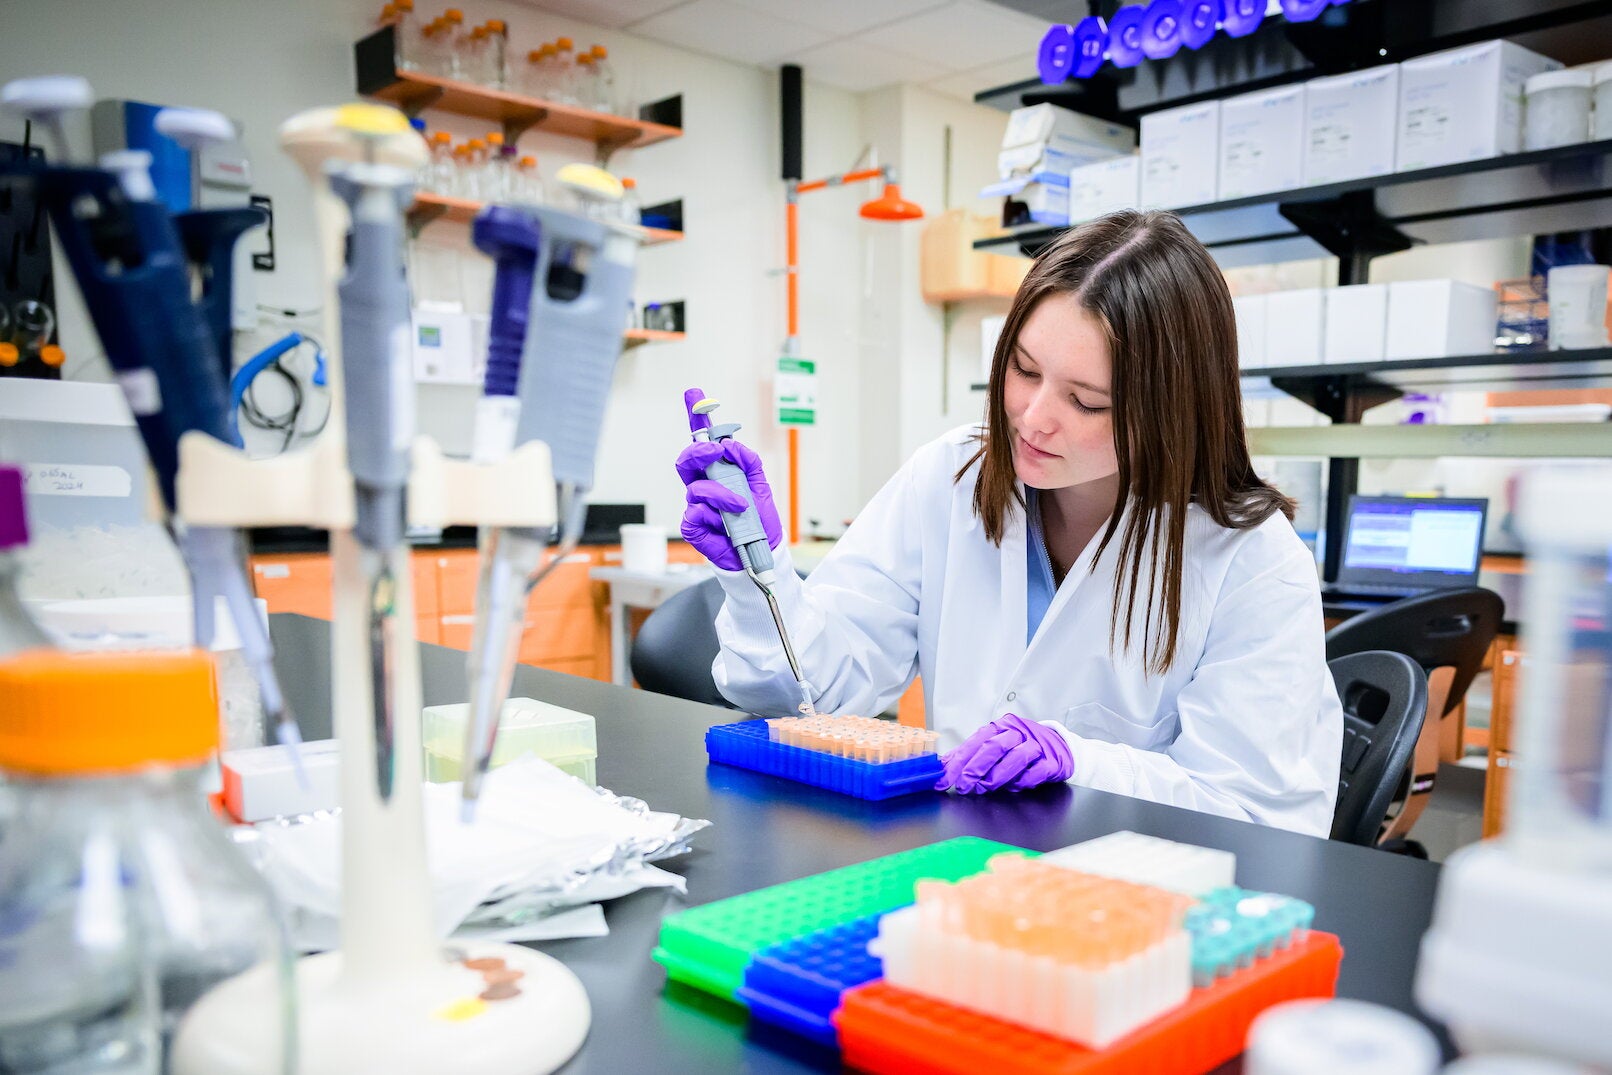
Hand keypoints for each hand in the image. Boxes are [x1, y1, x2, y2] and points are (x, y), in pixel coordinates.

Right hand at [674, 438, 782, 572]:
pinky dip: (713, 516)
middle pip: (686, 464)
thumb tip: (731, 445)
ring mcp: (697, 507)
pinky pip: (695, 514)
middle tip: (715, 452)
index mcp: (716, 476)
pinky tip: (727, 524)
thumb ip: (748, 462)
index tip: (705, 424)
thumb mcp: (760, 485)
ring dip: (722, 494)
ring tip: (741, 505)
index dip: (699, 436)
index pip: (701, 451)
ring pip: (697, 489)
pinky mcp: (693, 527)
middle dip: (697, 453)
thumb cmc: (758, 519)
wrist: (763, 549)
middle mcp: (703, 489)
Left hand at [935, 714, 1073, 793]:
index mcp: (1001, 726)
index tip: (945, 780)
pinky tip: (1014, 787)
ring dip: (997, 776)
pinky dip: (1023, 781)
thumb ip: (972, 755)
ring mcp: (1038, 745)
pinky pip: (1036, 772)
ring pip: (1016, 758)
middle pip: (994, 746)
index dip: (958, 761)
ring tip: (985, 788)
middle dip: (975, 768)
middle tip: (964, 786)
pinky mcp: (1052, 761)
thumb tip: (945, 766)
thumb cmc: (1022, 747)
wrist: (1059, 747)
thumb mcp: (996, 745)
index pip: (976, 741)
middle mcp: (1019, 732)